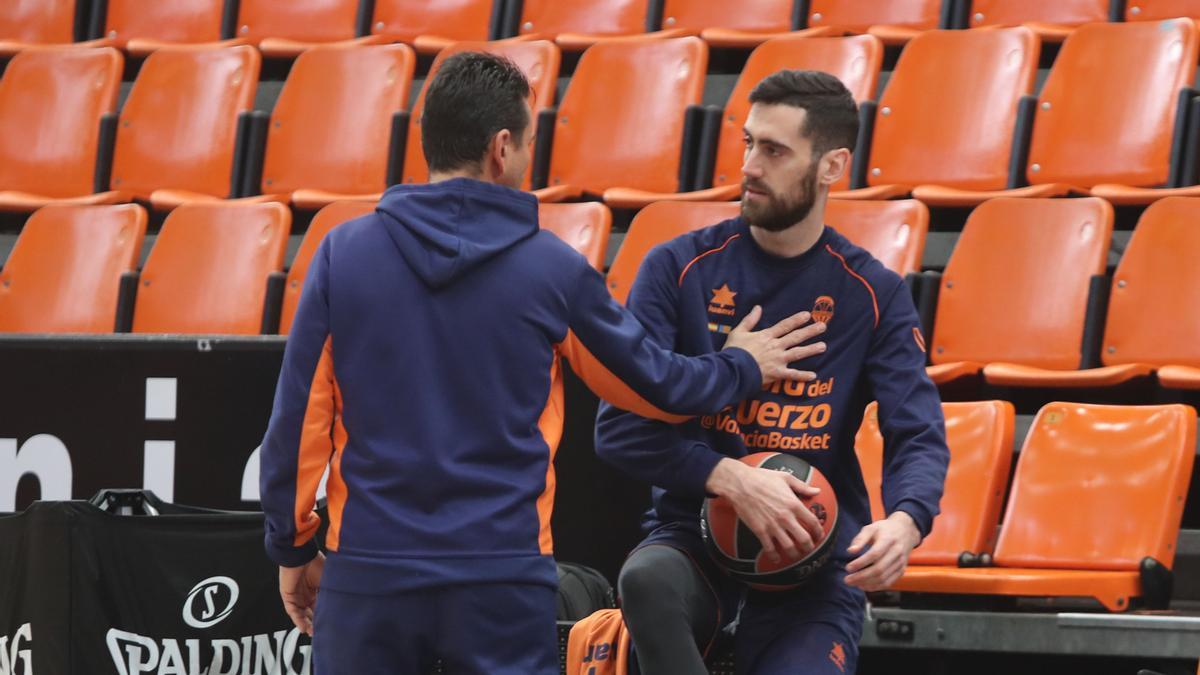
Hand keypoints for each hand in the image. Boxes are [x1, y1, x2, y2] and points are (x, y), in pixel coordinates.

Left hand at [279, 551, 324, 635]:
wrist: (300, 554)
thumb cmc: (316, 562)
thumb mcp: (327, 581)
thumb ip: (332, 592)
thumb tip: (343, 603)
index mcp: (316, 588)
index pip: (320, 606)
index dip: (324, 615)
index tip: (331, 624)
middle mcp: (306, 593)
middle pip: (310, 612)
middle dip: (315, 623)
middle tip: (321, 632)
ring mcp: (296, 595)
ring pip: (301, 614)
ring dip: (307, 624)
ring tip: (313, 633)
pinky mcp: (288, 596)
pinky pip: (293, 611)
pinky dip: (298, 620)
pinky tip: (303, 627)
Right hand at [705, 458, 824, 563]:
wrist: (740, 484)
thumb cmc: (762, 478)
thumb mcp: (785, 478)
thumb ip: (803, 486)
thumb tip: (816, 491)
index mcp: (794, 504)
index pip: (813, 522)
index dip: (818, 531)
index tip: (818, 535)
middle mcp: (785, 517)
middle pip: (804, 539)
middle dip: (809, 547)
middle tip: (808, 548)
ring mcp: (773, 525)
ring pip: (789, 547)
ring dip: (794, 554)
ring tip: (795, 555)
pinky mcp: (760, 531)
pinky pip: (770, 549)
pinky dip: (774, 556)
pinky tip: (776, 558)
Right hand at [723, 306, 826, 385]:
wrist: (731, 370)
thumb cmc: (733, 351)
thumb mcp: (738, 332)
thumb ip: (749, 320)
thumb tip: (758, 307)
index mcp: (766, 336)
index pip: (785, 326)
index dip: (796, 320)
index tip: (808, 315)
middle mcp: (775, 346)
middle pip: (795, 337)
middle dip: (810, 331)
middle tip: (823, 326)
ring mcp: (777, 360)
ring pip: (798, 353)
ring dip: (811, 350)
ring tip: (823, 346)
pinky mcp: (776, 374)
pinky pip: (792, 375)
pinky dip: (802, 376)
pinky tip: (813, 375)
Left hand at [844, 512, 920, 590]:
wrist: (905, 531)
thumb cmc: (884, 530)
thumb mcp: (871, 528)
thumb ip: (860, 539)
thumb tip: (850, 551)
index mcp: (888, 540)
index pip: (874, 554)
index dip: (860, 563)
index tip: (848, 568)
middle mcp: (896, 552)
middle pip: (879, 569)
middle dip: (861, 577)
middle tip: (847, 580)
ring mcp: (900, 563)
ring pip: (884, 578)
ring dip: (867, 583)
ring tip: (853, 583)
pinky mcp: (901, 570)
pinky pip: (889, 582)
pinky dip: (876, 587)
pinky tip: (864, 586)